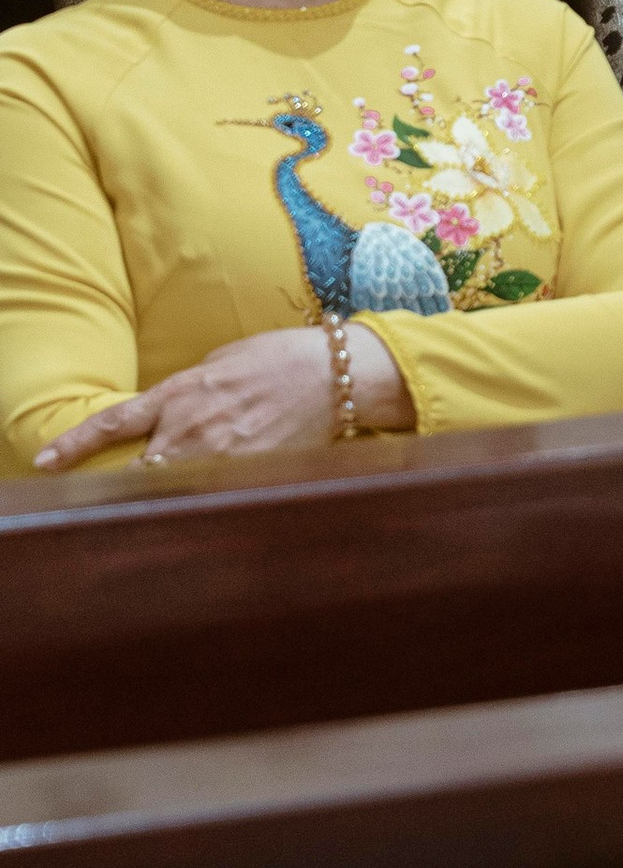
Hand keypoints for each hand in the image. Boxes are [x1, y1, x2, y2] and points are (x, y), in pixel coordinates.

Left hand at [35, 324, 413, 471]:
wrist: (332, 373)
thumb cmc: (278, 358)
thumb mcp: (219, 363)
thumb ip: (186, 391)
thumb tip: (169, 411)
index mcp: (180, 394)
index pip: (114, 423)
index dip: (75, 445)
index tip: (46, 463)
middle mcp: (192, 428)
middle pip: (138, 472)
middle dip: (124, 487)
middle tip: (113, 500)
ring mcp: (221, 455)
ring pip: (173, 490)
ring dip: (167, 498)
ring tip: (168, 509)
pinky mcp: (250, 473)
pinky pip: (216, 496)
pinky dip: (208, 503)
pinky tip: (212, 506)